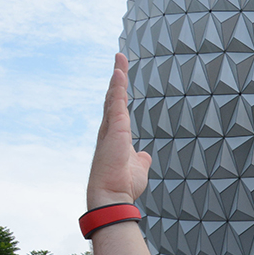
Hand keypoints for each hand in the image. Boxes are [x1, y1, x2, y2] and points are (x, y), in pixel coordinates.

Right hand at [87, 53, 151, 208]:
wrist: (112, 196)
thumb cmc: (122, 185)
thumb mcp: (137, 169)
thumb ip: (140, 159)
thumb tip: (144, 156)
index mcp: (115, 138)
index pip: (117, 110)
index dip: (118, 94)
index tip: (120, 78)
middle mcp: (109, 130)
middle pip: (112, 98)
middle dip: (117, 79)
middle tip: (120, 60)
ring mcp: (110, 129)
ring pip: (113, 97)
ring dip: (118, 77)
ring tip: (120, 58)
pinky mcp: (115, 130)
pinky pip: (116, 103)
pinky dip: (118, 87)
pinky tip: (119, 72)